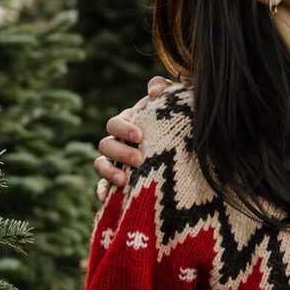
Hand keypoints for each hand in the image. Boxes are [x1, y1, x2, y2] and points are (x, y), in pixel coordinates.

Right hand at [94, 76, 173, 196]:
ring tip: (124, 180)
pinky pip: (105, 186)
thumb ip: (164, 91)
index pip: (115, 124)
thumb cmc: (177, 122)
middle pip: (106, 145)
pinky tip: (106, 199)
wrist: (187, 145)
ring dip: (109, 172)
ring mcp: (117, 161)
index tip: (140, 135)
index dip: (123, 128)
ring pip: (101, 164)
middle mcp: (119, 142)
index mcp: (128, 123)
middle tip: (139, 159)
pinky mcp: (120, 180)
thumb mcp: (172, 105)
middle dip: (120, 152)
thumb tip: (154, 89)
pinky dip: (103, 190)